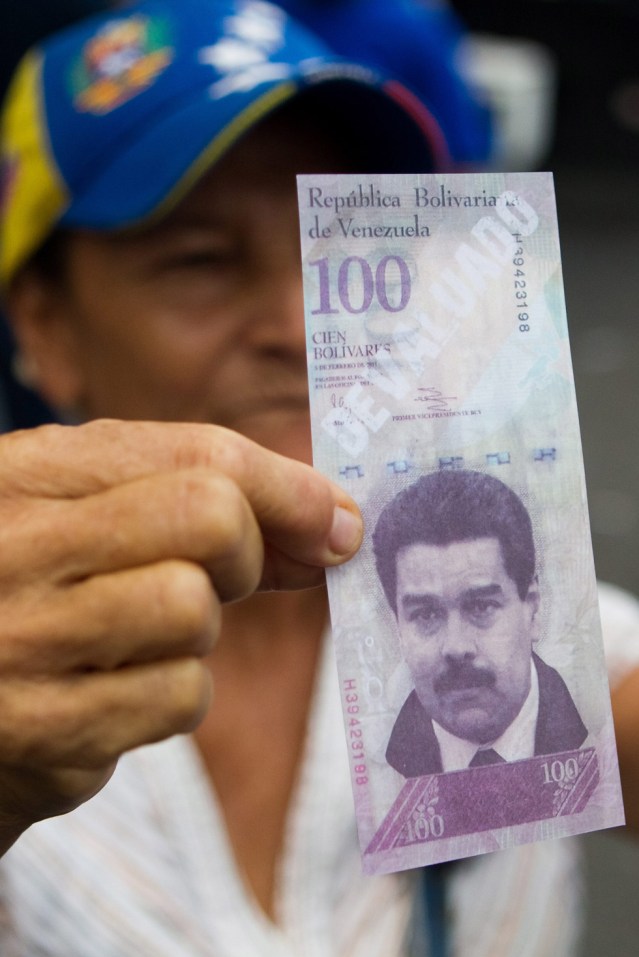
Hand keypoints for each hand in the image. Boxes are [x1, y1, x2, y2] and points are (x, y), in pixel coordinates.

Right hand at [0, 419, 361, 850]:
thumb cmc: (40, 597)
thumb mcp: (93, 518)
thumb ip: (200, 507)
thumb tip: (335, 526)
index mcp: (30, 473)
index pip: (198, 453)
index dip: (289, 488)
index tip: (336, 521)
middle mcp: (17, 546)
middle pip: (212, 519)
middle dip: (247, 552)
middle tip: (223, 578)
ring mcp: (23, 640)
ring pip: (195, 610)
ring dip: (199, 631)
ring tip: (142, 637)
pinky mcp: (44, 730)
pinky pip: (180, 697)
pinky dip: (174, 696)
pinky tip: (120, 691)